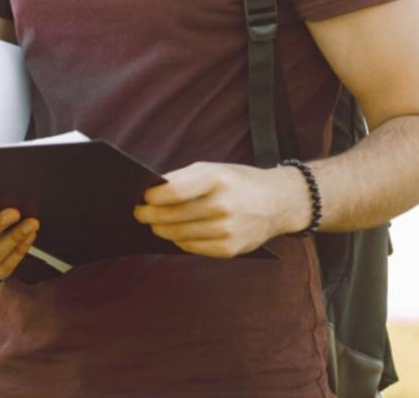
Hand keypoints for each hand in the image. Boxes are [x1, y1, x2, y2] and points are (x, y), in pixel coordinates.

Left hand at [135, 161, 310, 257]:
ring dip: (161, 229)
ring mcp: (226, 230)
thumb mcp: (213, 169)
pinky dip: (180, 240)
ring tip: (154, 224)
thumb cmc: (237, 183)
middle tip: (140, 214)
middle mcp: (222, 206)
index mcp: (216, 180)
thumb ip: (183, 179)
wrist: (278, 203)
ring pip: (178, 234)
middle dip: (150, 216)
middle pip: (172, 216)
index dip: (153, 197)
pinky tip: (176, 234)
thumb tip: (151, 194)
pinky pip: (192, 247)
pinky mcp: (229, 249)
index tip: (143, 197)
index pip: (174, 191)